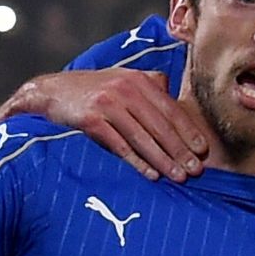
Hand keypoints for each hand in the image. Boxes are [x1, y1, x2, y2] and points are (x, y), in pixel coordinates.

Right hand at [14, 70, 207, 181]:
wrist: (51, 91)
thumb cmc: (91, 89)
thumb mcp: (122, 78)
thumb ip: (149, 83)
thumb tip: (173, 94)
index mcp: (139, 79)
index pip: (170, 109)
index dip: (188, 131)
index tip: (203, 151)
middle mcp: (126, 89)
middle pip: (160, 125)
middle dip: (180, 150)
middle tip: (196, 170)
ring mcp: (108, 104)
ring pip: (143, 137)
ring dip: (163, 159)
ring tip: (178, 177)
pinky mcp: (91, 120)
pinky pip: (120, 145)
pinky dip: (137, 161)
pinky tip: (150, 174)